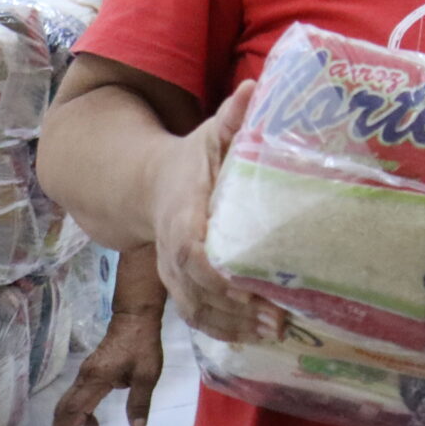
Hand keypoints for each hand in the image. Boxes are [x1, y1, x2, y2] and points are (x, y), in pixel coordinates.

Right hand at [52, 307, 164, 425]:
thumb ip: (139, 403)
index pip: (74, 408)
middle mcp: (84, 378)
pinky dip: (77, 411)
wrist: (135, 318)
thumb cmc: (142, 345)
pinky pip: (75, 396)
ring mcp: (84, 374)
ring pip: (68, 402)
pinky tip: (91, 419)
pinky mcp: (88, 372)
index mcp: (96, 379)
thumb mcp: (147, 375)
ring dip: (73, 420)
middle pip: (64, 408)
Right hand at [149, 79, 284, 342]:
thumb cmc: (190, 159)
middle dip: (235, 307)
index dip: (215, 270)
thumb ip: (232, 116)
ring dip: (234, 326)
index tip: (248, 283)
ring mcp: (173, 272)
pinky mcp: (181, 286)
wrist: (146, 185)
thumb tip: (253, 87)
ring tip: (276, 331)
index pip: (191, 249)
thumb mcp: (209, 135)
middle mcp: (171, 248)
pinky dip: (224, 330)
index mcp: (180, 212)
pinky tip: (256, 338)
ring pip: (197, 308)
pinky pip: (197, 315)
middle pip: (197, 288)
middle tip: (278, 317)